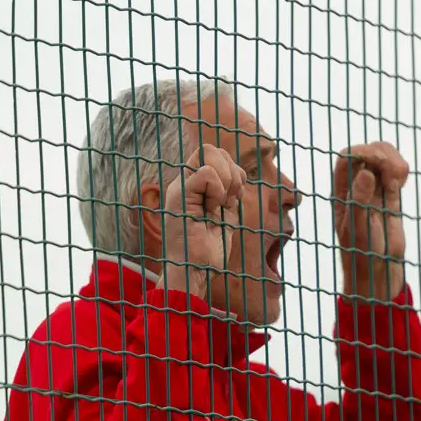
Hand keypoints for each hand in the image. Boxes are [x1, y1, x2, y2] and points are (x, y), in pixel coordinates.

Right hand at [160, 144, 246, 298]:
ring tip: (220, 205)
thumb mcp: (225, 216)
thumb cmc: (208, 253)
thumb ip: (229, 195)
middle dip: (231, 171)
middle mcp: (186, 183)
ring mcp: (181, 187)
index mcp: (195, 188)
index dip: (233, 170)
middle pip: (212, 148)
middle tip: (228, 200)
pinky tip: (214, 207)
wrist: (194, 272)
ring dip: (226, 180)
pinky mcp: (179, 195)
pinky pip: (205, 172)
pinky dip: (218, 188)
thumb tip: (240, 175)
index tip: (233, 198)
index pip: (216, 155)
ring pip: (208, 152)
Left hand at [332, 142, 409, 301]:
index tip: (376, 163)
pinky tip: (401, 183)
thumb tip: (366, 172)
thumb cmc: (361, 252)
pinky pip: (396, 173)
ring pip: (384, 159)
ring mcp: (375, 190)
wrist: (378, 270)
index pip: (347, 157)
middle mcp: (356, 187)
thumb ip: (360, 200)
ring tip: (399, 180)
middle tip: (394, 172)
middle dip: (382, 154)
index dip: (362, 152)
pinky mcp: (391, 196)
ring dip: (394, 161)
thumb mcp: (357, 227)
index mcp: (342, 191)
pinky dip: (401, 171)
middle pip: (368, 152)